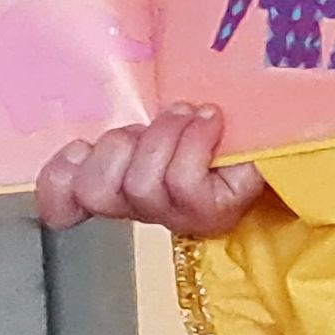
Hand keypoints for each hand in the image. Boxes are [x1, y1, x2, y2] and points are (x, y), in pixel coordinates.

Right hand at [33, 107, 268, 239]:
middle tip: (156, 125)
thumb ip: (120, 124)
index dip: (57, 182)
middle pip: (96, 191)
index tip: (78, 148)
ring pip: (139, 185)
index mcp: (118, 180)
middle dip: (120, 146)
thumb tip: (80, 137)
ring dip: (165, 136)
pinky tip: (211, 122)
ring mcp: (177, 217)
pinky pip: (182, 181)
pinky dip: (195, 141)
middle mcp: (141, 208)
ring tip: (191, 117)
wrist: (276, 130)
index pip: (62, 201)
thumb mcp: (155, 117)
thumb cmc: (210, 122)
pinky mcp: (212, 215)